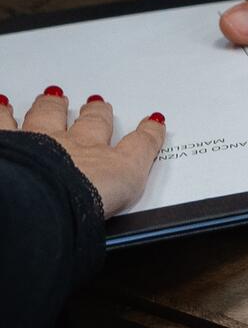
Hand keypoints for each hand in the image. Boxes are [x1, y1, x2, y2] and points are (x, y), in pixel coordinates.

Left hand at [1, 90, 166, 215]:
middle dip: (98, 114)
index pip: (138, 147)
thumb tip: (129, 230)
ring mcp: (41, 141)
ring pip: (49, 115)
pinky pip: (3, 120)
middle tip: (99, 105)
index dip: (148, 134)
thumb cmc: (77, 212)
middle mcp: (79, 149)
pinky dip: (3, 112)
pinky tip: (3, 105)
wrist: (39, 204)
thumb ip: (123, 206)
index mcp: (112, 169)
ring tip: (55, 98)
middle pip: (93, 124)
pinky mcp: (8, 142)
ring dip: (53, 106)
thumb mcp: (116, 216)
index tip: (154, 124)